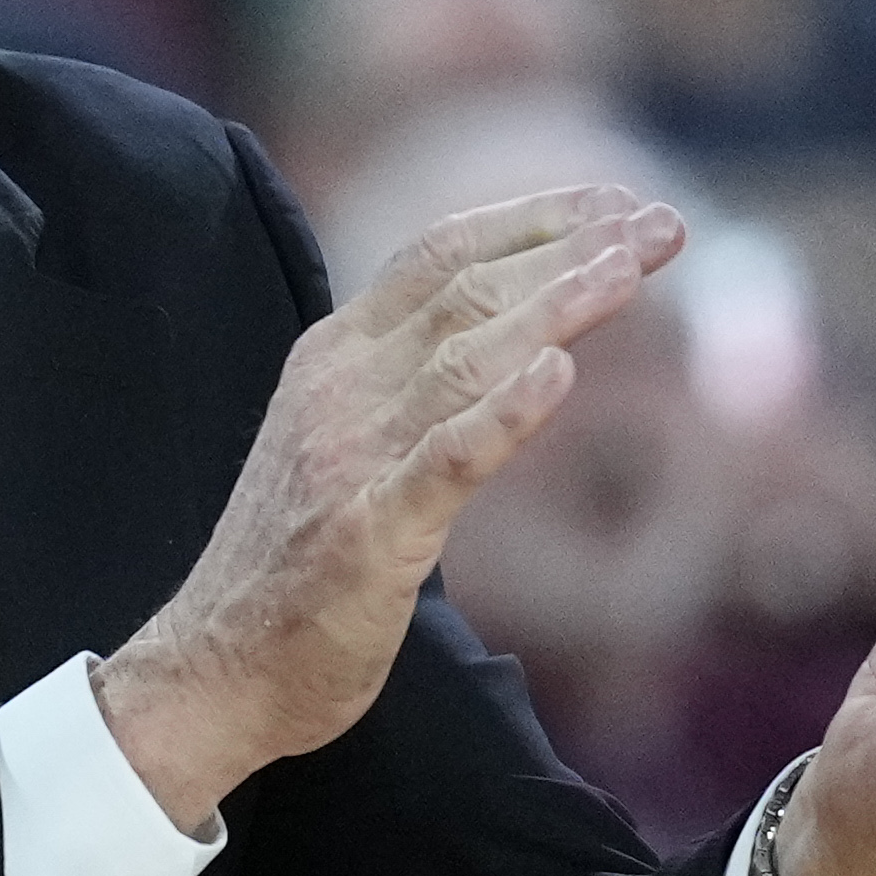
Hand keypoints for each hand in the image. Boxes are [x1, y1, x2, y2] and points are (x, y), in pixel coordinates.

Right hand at [95, 185, 690, 831]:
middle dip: (571, 249)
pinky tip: (561, 373)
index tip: (616, 202)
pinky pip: (445, 459)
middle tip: (662, 224)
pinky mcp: (367, 533)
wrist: (212, 673)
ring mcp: (349, 459)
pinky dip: (505, 412)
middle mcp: (337, 391)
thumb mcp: (341, 444)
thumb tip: (505, 342)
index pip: (436, 256)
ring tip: (631, 267)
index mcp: (331, 359)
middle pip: (466, 292)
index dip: (531, 220)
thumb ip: (406, 385)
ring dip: (556, 306)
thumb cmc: (292, 566)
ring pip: (464, 359)